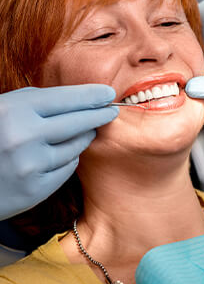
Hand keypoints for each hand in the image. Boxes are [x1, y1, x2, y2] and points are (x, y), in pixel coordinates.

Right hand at [0, 84, 118, 219]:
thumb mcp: (2, 110)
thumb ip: (34, 102)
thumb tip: (79, 99)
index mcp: (13, 111)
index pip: (65, 99)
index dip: (91, 95)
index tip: (109, 93)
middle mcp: (23, 137)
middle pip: (79, 123)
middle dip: (100, 115)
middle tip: (112, 110)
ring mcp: (30, 165)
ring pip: (76, 147)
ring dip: (84, 137)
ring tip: (86, 131)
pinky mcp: (35, 190)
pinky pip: (67, 168)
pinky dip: (68, 159)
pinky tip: (64, 154)